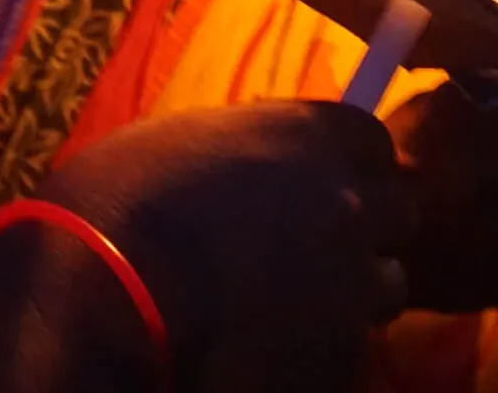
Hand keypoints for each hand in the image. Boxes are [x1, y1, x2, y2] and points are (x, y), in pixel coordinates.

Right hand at [0, 102, 406, 392]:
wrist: (100, 302)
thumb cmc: (118, 206)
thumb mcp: (181, 143)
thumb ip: (248, 149)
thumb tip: (262, 166)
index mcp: (307, 138)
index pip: (372, 141)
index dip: (348, 164)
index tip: (321, 182)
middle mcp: (346, 204)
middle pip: (397, 211)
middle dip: (362, 226)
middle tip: (310, 247)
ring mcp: (350, 285)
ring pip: (385, 287)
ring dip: (351, 292)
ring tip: (291, 306)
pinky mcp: (341, 358)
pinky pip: (353, 349)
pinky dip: (324, 349)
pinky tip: (273, 347)